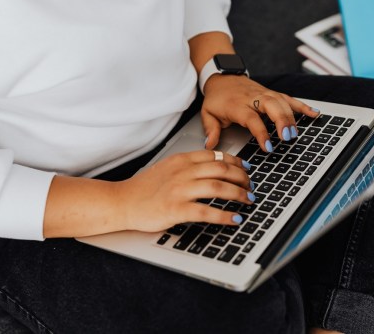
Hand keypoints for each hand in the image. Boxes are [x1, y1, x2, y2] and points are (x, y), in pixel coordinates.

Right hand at [115, 150, 254, 231]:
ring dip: (239, 194)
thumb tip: (212, 169)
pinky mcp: (176, 209)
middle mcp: (183, 172)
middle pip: (222, 169)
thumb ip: (187, 166)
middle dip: (242, 177)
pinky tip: (236, 219)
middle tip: (251, 186)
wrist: (122, 202)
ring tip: (249, 200)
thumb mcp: (166, 168)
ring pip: (218, 187)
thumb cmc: (143, 188)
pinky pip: (207, 211)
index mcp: (181, 160)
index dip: (236, 161)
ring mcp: (180, 190)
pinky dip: (225, 215)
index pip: (216, 156)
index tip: (246, 168)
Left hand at [202, 75, 319, 151]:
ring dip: (292, 117)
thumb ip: (211, 130)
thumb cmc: (217, 98)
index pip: (252, 119)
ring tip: (296, 133)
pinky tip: (314, 114)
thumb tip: (210, 145)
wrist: (222, 77)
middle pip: (272, 106)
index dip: (261, 133)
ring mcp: (264, 94)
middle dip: (282, 121)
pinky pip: (289, 99)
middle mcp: (253, 98)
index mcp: (238, 105)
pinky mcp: (272, 93)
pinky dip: (302, 106)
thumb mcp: (207, 113)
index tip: (268, 147)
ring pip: (282, 102)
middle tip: (287, 137)